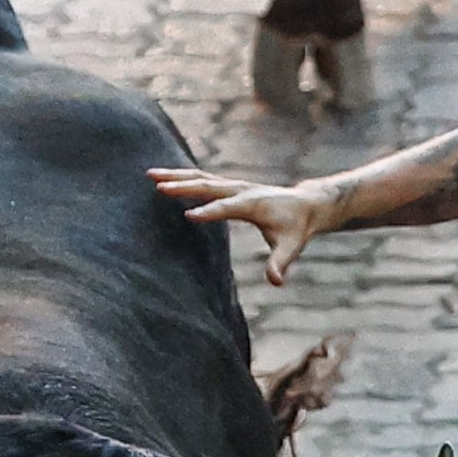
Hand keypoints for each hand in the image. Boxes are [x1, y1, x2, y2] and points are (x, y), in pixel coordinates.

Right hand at [147, 168, 330, 285]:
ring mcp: (234, 185)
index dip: (209, 212)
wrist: (306, 205)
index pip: (226, 207)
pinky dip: (183, 176)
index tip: (187, 216)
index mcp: (253, 204)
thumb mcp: (292, 246)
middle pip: (207, 185)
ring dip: (176, 175)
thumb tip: (276, 282)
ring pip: (201, 177)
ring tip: (151, 174)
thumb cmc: (296, 228)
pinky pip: (203, 178)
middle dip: (182, 185)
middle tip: (158, 185)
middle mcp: (241, 190)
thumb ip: (280, 263)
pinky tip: (165, 176)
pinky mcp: (229, 185)